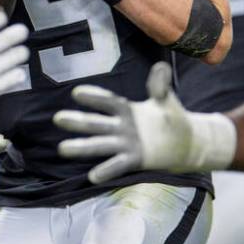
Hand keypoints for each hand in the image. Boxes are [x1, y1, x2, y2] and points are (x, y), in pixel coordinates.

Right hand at [54, 62, 235, 182]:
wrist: (185, 143)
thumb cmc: (172, 118)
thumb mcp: (166, 99)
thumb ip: (160, 86)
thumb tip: (161, 67)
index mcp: (127, 110)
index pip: (108, 102)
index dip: (94, 97)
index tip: (77, 93)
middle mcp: (121, 127)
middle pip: (97, 124)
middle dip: (78, 121)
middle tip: (58, 118)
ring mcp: (126, 145)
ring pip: (101, 145)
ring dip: (82, 147)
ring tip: (63, 148)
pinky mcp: (134, 161)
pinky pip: (118, 165)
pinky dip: (107, 170)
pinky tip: (93, 176)